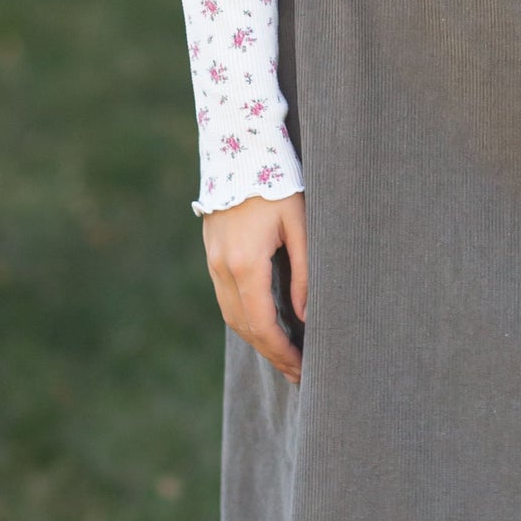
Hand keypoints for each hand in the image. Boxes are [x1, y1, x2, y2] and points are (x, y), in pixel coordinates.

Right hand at [202, 191, 308, 384]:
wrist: (239, 147)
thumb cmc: (278, 181)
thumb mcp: (300, 223)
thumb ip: (306, 272)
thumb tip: (307, 317)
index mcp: (245, 263)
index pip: (262, 324)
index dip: (281, 351)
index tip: (302, 369)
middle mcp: (222, 267)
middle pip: (244, 327)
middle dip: (271, 353)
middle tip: (298, 374)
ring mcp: (213, 261)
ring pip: (232, 315)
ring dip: (257, 339)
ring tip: (285, 355)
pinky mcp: (213, 253)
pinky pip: (227, 298)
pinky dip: (246, 318)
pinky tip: (266, 324)